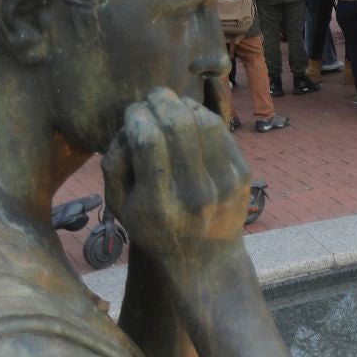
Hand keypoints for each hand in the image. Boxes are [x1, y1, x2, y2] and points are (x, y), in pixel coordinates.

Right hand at [104, 88, 249, 264]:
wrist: (206, 260)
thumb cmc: (155, 228)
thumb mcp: (121, 207)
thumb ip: (114, 165)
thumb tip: (129, 124)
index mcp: (159, 205)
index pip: (148, 141)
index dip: (138, 115)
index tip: (133, 111)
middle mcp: (194, 195)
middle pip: (178, 126)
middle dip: (161, 101)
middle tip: (152, 96)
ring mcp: (223, 185)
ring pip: (204, 123)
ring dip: (184, 104)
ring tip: (170, 102)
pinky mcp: (242, 176)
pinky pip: (222, 131)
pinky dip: (204, 115)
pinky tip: (191, 114)